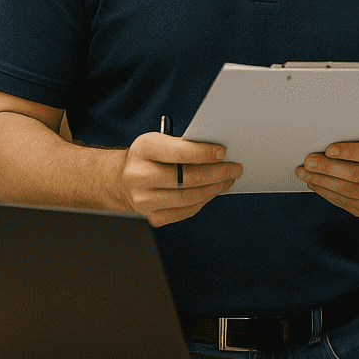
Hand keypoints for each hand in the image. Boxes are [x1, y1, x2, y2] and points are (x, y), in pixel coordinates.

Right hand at [121, 132, 241, 226]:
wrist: (122, 180)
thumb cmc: (149, 157)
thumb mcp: (159, 141)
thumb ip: (184, 145)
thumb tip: (219, 155)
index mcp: (143, 149)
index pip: (178, 152)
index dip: (204, 153)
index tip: (223, 152)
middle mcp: (139, 176)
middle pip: (187, 178)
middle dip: (217, 173)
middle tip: (235, 169)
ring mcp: (143, 200)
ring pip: (189, 197)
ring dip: (214, 189)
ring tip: (228, 180)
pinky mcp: (152, 217)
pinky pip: (186, 211)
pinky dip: (203, 201)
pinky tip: (213, 192)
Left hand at [298, 133, 358, 217]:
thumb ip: (356, 137)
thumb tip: (323, 139)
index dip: (351, 151)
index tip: (328, 149)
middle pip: (357, 174)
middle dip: (329, 167)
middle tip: (308, 161)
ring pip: (348, 190)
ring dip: (322, 181)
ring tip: (304, 172)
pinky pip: (344, 202)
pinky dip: (326, 192)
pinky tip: (313, 182)